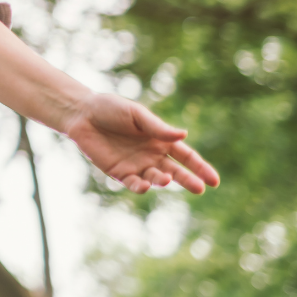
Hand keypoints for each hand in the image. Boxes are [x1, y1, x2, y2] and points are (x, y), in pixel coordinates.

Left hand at [64, 93, 219, 193]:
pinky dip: (139, 186)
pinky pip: (132, 183)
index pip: (186, 156)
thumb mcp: (136, 114)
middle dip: (188, 180)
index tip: (214, 181)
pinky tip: (143, 185)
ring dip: (162, 181)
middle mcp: (152, 155)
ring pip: (155, 179)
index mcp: (160, 139)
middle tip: (200, 188)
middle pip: (175, 171)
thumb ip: (157, 127)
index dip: (201, 168)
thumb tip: (184, 134)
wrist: (82, 114)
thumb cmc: (111, 108)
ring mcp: (136, 165)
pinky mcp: (118, 172)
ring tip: (166, 179)